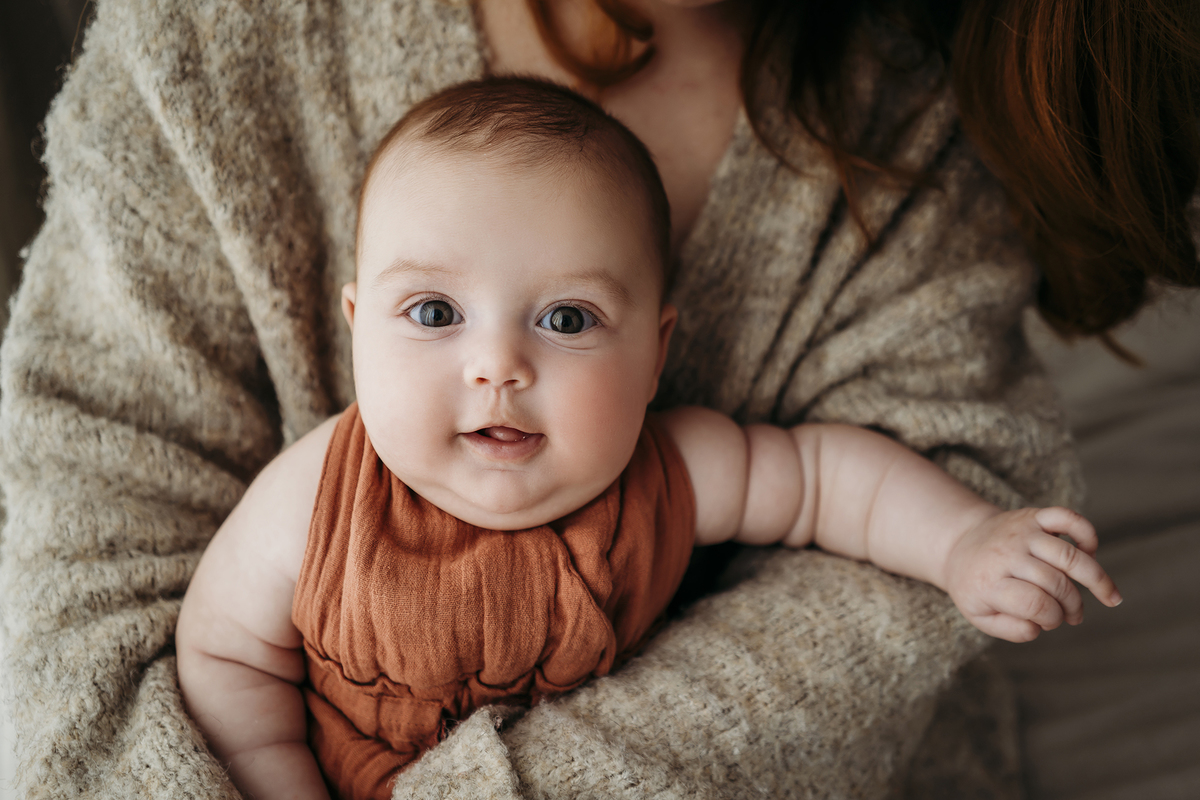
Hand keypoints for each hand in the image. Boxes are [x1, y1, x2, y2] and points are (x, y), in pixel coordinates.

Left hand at [942, 507, 1121, 641]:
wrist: (959, 545)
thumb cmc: (975, 586)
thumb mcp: (980, 616)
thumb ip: (1010, 630)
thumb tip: (1039, 628)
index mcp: (989, 582)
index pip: (1034, 604)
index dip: (1052, 618)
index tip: (1051, 623)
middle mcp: (1005, 554)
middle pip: (1055, 582)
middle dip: (1073, 605)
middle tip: (1074, 616)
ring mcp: (1021, 532)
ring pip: (1069, 555)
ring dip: (1096, 579)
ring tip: (1109, 597)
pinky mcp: (1032, 517)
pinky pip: (1067, 517)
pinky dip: (1087, 533)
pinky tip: (1092, 552)